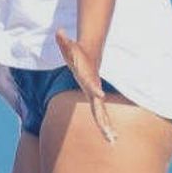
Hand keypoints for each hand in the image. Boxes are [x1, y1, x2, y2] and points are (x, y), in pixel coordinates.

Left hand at [55, 29, 116, 143]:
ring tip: (112, 141)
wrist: (89, 56)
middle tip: (109, 132)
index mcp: (88, 79)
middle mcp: (94, 90)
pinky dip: (104, 126)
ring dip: (106, 128)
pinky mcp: (94, 100)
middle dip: (104, 119)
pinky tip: (110, 138)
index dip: (95, 88)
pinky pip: (99, 115)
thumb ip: (64, 41)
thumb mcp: (68, 47)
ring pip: (101, 114)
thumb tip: (58, 31)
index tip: (100, 95)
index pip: (92, 84)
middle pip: (99, 107)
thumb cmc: (77, 53)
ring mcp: (95, 96)